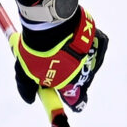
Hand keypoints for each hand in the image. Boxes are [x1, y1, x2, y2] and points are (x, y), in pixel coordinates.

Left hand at [10, 0, 105, 126]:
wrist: (52, 23)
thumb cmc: (38, 51)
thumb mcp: (25, 73)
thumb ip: (27, 89)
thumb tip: (29, 99)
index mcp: (73, 87)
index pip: (78, 103)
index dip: (71, 100)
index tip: (64, 95)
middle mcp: (89, 74)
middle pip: (81, 81)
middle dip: (70, 74)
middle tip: (55, 63)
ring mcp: (96, 57)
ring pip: (88, 62)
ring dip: (77, 57)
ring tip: (61, 46)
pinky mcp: (101, 41)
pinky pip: (93, 46)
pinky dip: (83, 43)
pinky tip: (71, 37)